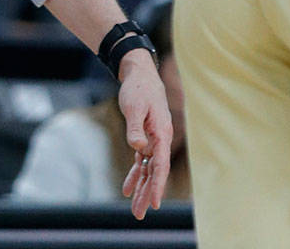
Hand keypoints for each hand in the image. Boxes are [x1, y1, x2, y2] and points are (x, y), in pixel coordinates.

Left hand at [117, 48, 172, 219]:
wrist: (138, 74)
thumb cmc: (139, 89)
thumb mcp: (135, 107)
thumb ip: (136, 129)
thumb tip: (139, 149)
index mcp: (161, 133)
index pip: (160, 164)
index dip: (157, 185)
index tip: (154, 203)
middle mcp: (159, 139)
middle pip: (154, 171)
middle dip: (147, 193)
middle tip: (140, 214)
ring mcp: (152, 140)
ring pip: (148, 169)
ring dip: (141, 188)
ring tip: (135, 209)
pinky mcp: (143, 137)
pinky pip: (140, 161)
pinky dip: (135, 174)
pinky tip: (127, 189)